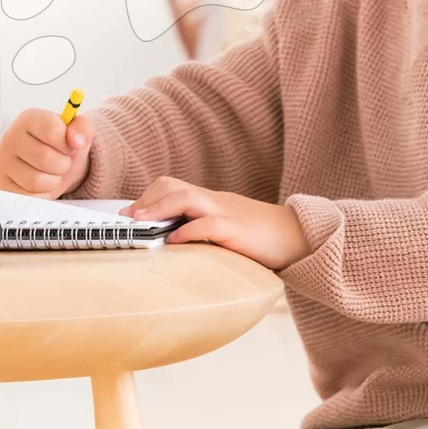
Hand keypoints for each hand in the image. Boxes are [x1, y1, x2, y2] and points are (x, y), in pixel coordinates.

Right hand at [0, 108, 93, 199]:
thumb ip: (83, 128)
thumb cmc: (60, 146)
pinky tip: (40, 185)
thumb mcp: (77, 132)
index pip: (51, 130)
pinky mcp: (3, 185)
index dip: (67, 143)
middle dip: (62, 164)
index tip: (67, 145)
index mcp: (29, 120)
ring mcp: (3, 163)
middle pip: (45, 157)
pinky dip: (42, 195)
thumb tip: (77, 141)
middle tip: (60, 161)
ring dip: (53, 181)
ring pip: (36, 181)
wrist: (50, 166)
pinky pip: (29, 197)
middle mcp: (11, 138)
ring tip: (50, 173)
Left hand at [121, 177, 311, 269]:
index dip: (148, 197)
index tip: (128, 214)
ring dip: (159, 209)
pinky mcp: (238, 231)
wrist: (299, 236)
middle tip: (128, 218)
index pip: (172, 186)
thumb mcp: (226, 229)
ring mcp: (226, 212)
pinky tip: (173, 242)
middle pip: (173, 185)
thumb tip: (171, 243)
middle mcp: (215, 201)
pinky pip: (209, 224)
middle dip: (147, 199)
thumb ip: (202, 230)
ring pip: (187, 197)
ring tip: (140, 223)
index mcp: (210, 200)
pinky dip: (187, 231)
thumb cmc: (261, 237)